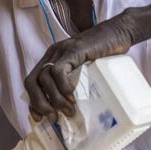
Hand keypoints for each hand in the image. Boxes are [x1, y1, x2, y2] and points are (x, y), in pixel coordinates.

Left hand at [25, 5, 150, 121]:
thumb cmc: (105, 54)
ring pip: (44, 78)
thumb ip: (76, 80)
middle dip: (39, 103)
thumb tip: (73, 108)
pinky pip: (59, 70)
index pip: (32, 82)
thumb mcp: (85, 68)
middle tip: (54, 117)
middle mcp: (52, 54)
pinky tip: (72, 95)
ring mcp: (62, 51)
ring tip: (68, 110)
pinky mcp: (73, 50)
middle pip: (31, 81)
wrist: (119, 32)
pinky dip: (62, 86)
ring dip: (54, 99)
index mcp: (52, 59)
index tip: (39, 118)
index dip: (33, 101)